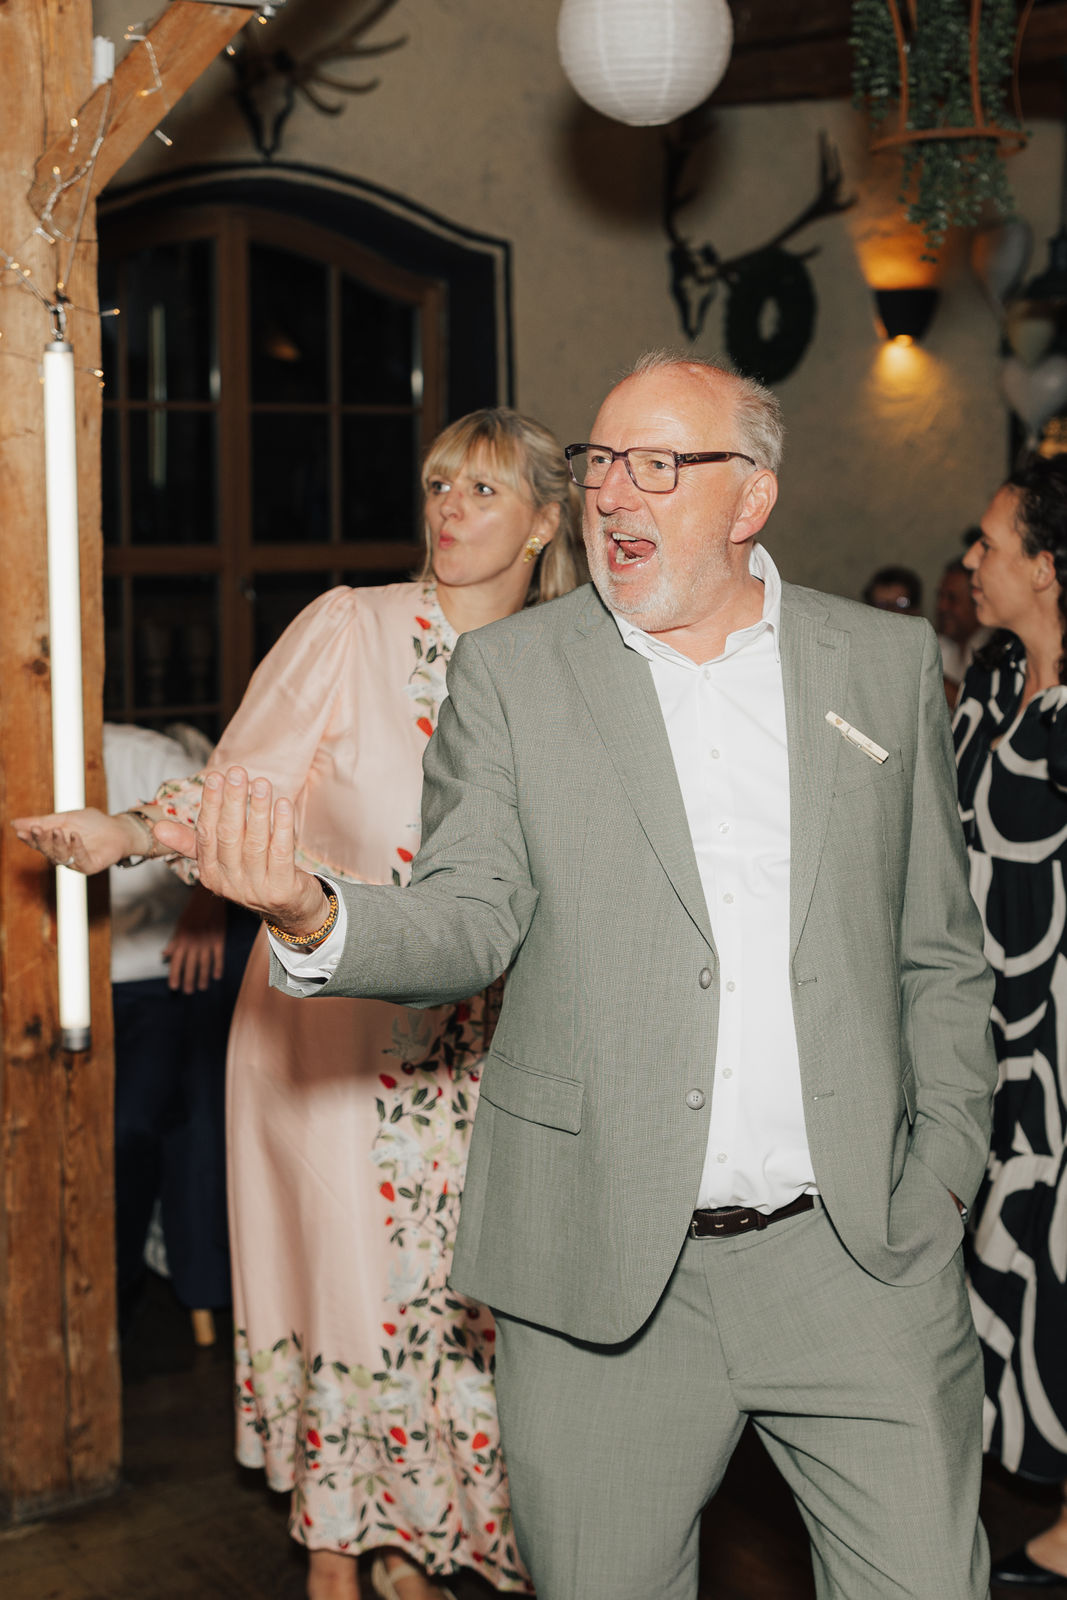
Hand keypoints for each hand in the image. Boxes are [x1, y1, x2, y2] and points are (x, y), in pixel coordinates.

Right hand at [11, 808, 148, 874]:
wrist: (118, 829)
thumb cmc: (92, 823)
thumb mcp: (65, 818)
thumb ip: (43, 821)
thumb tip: (14, 823)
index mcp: (55, 844)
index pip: (38, 843)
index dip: (29, 838)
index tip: (21, 831)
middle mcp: (63, 855)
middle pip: (47, 851)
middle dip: (41, 840)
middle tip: (37, 829)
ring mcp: (76, 862)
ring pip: (61, 857)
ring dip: (58, 843)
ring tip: (58, 830)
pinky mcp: (90, 866)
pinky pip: (80, 859)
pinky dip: (76, 847)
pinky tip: (74, 836)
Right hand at [153, 767, 327, 937]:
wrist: (291, 911)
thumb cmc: (255, 874)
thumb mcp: (222, 860)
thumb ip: (193, 842)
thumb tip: (157, 827)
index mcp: (210, 873)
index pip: (206, 834)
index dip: (211, 805)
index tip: (215, 777)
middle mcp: (230, 884)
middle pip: (229, 836)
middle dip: (232, 802)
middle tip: (237, 773)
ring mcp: (256, 890)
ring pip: (255, 843)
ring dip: (258, 810)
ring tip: (262, 784)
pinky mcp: (282, 891)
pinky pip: (281, 854)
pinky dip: (282, 827)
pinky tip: (283, 804)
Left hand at [163, 884, 225, 993]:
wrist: (209, 898)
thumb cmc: (192, 911)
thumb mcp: (179, 925)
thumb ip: (173, 942)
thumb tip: (164, 954)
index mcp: (181, 940)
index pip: (176, 962)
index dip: (174, 975)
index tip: (174, 987)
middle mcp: (193, 943)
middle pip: (190, 966)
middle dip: (188, 980)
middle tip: (188, 991)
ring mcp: (207, 942)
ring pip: (204, 964)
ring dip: (203, 977)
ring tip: (202, 987)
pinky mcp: (218, 940)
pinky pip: (218, 956)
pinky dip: (218, 967)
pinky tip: (217, 976)